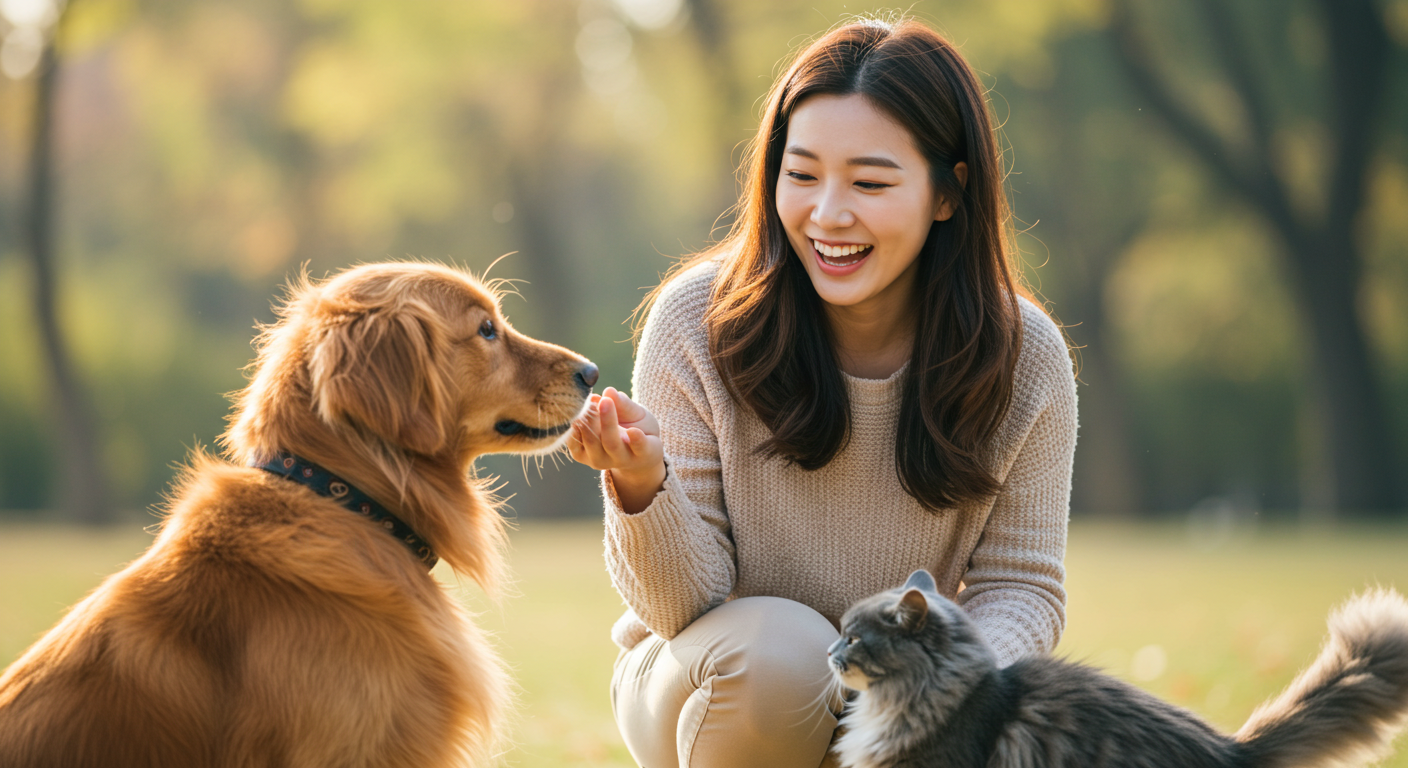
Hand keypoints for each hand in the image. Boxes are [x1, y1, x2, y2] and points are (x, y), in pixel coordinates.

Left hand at [569, 387, 665, 512]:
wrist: (624, 449)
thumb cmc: (639, 428)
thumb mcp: (640, 415)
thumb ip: (626, 405)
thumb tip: (609, 391)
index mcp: (643, 452)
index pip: (641, 448)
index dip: (637, 441)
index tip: (633, 430)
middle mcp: (621, 460)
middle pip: (612, 444)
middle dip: (608, 421)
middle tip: (606, 400)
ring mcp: (600, 460)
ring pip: (592, 443)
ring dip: (589, 420)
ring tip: (592, 401)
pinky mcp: (582, 456)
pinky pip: (574, 443)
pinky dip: (574, 427)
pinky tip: (580, 412)